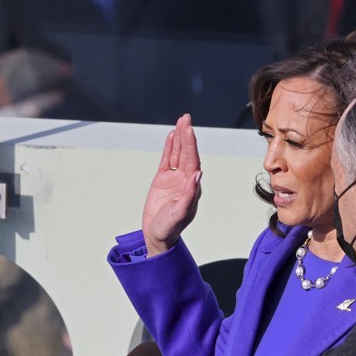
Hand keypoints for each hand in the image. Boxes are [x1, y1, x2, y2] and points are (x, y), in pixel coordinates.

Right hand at [142, 113, 202, 256]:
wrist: (157, 237)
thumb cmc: (169, 229)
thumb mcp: (180, 214)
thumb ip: (189, 194)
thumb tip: (197, 174)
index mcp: (192, 187)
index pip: (193, 162)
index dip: (191, 145)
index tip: (189, 130)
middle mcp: (185, 180)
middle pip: (186, 154)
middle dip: (186, 136)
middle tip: (185, 118)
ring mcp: (174, 179)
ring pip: (177, 154)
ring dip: (179, 138)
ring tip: (180, 121)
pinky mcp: (162, 180)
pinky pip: (167, 160)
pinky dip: (169, 148)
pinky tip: (171, 136)